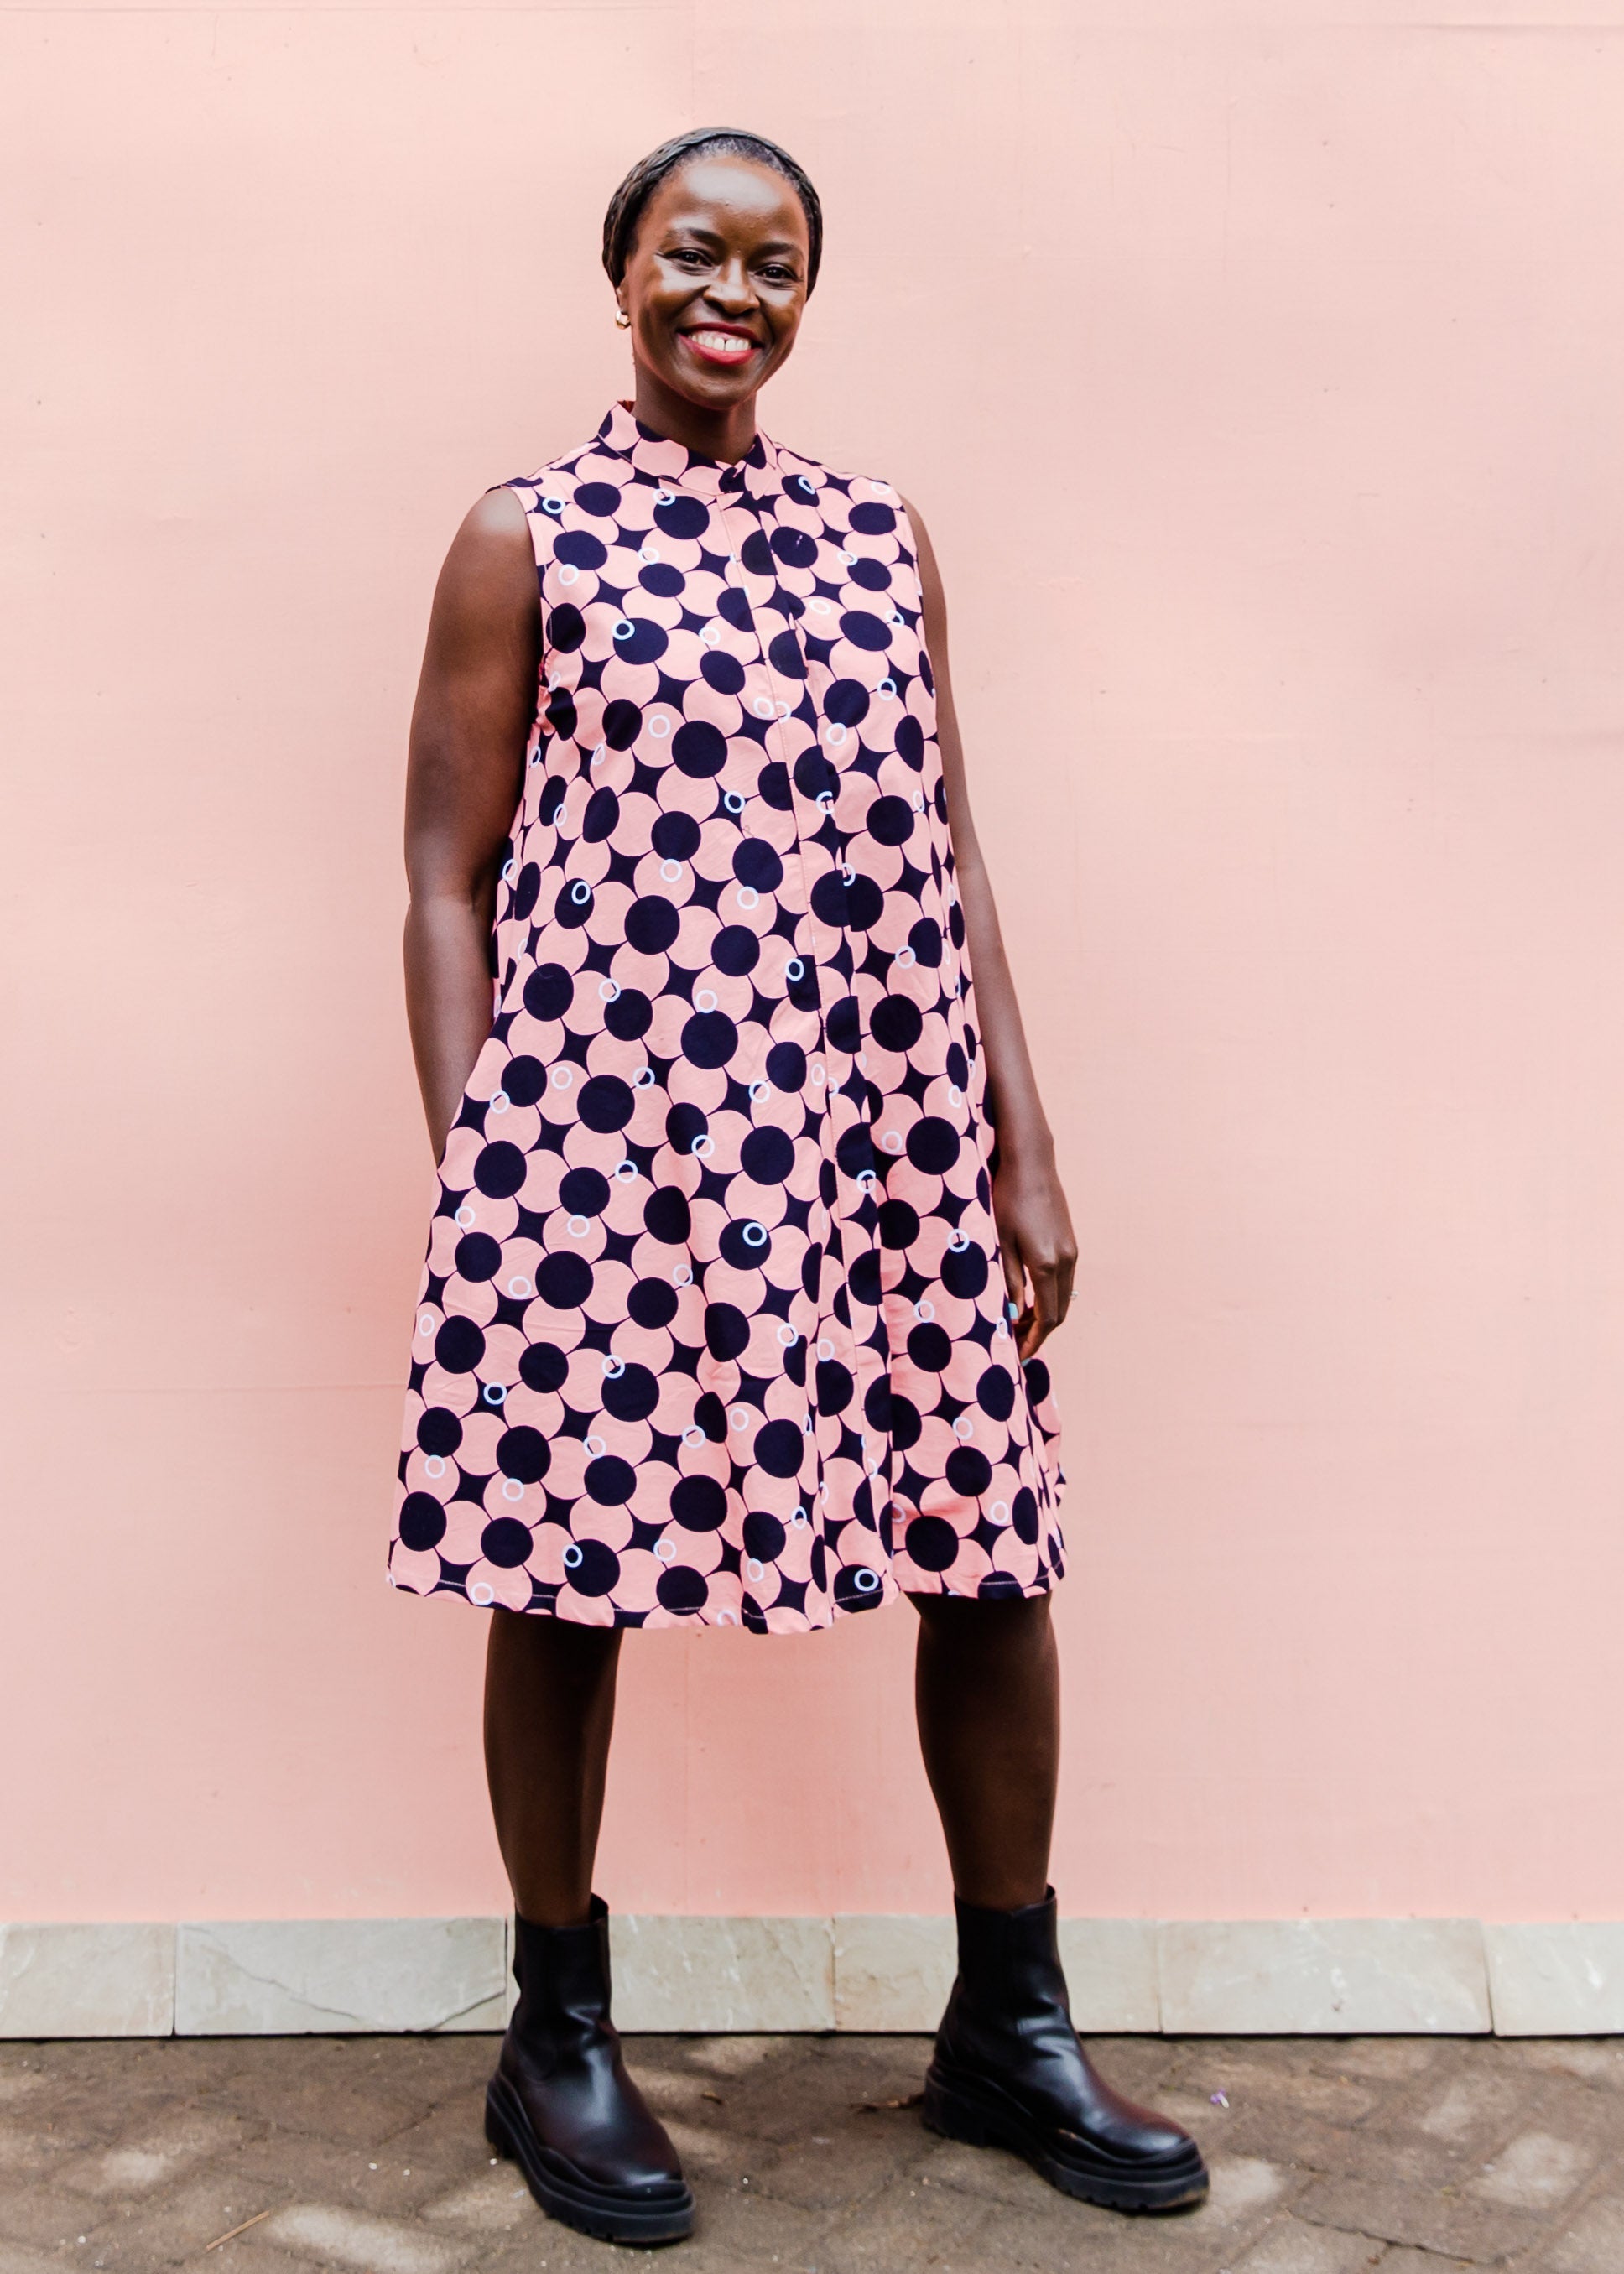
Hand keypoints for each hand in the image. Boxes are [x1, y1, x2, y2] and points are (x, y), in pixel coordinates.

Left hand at [993, 1150, 1077, 1362]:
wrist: (1030, 1164)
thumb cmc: (1007, 1199)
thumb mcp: (999, 1242)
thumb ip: (1007, 1281)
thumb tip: (1010, 1315)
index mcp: (1046, 1264)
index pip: (1046, 1318)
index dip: (1034, 1340)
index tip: (1019, 1355)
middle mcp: (1066, 1260)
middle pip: (1059, 1312)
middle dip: (1039, 1332)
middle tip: (1015, 1341)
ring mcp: (1072, 1250)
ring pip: (1063, 1297)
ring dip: (1045, 1314)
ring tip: (1018, 1321)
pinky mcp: (1071, 1241)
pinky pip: (1064, 1280)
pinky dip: (1050, 1296)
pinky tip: (1029, 1295)